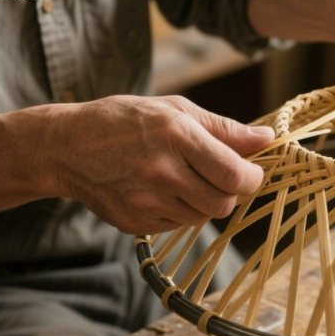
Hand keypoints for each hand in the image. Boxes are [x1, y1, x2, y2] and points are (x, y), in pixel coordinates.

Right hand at [48, 95, 272, 234]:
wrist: (66, 146)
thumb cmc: (126, 121)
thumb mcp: (176, 110)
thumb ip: (224, 129)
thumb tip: (267, 139)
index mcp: (177, 136)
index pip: (234, 175)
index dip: (253, 177)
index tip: (252, 171)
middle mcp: (161, 171)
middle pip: (223, 203)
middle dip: (229, 192)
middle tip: (219, 176)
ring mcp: (145, 200)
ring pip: (202, 217)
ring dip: (204, 202)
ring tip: (183, 178)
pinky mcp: (134, 222)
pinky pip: (176, 225)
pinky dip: (178, 211)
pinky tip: (161, 190)